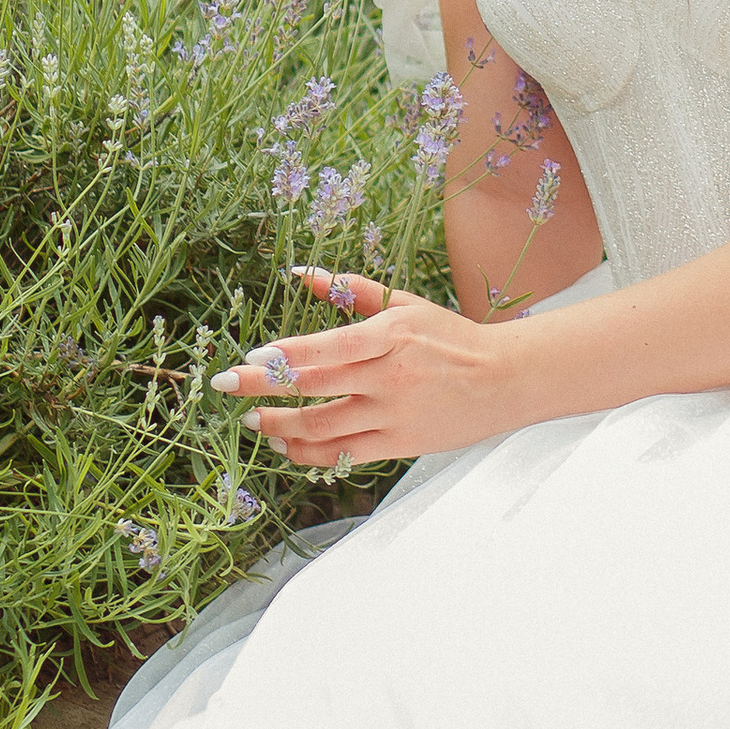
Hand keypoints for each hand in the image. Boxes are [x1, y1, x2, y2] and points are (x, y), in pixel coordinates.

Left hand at [210, 267, 520, 465]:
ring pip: (322, 427)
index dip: (281, 357)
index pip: (323, 349)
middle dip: (261, 387)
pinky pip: (342, 454)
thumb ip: (353, 290)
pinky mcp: (399, 444)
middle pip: (312, 387)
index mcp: (389, 336)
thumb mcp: (405, 304)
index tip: (248, 358)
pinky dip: (309, 453)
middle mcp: (388, 377)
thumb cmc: (450, 337)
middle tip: (225, 385)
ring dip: (280, 425)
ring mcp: (393, 415)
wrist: (504, 379)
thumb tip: (302, 274)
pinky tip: (288, 445)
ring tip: (254, 420)